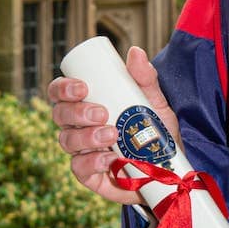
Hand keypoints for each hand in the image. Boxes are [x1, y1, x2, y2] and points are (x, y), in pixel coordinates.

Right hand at [49, 46, 182, 204]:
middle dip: (77, 112)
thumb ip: (145, 77)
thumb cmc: (155, 127)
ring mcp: (82, 152)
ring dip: (87, 137)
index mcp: (87, 103)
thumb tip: (135, 51)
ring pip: (67, 141)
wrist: (168, 164)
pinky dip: (92, 163)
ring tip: (111, 134)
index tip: (82, 88)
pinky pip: (79, 170)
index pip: (60, 93)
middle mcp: (79, 126)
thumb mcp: (154, 99)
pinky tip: (108, 159)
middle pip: (60, 115)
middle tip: (102, 113)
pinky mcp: (89, 176)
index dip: (63, 88)